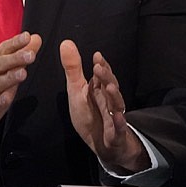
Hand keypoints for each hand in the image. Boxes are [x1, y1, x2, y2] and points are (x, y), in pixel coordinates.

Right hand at [0, 32, 41, 159]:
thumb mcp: (3, 73)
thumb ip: (20, 57)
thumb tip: (35, 40)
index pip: (1, 51)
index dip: (13, 43)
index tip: (26, 37)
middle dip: (14, 58)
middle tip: (29, 54)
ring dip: (8, 78)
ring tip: (22, 73)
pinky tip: (7, 98)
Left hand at [59, 39, 149, 173]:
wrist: (101, 144)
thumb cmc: (90, 115)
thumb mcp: (77, 91)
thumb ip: (73, 68)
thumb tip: (66, 43)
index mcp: (99, 90)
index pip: (102, 75)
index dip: (101, 66)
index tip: (97, 56)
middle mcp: (109, 101)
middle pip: (110, 87)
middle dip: (106, 77)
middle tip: (98, 68)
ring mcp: (114, 117)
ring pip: (117, 105)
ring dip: (114, 96)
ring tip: (109, 87)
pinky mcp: (115, 135)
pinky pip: (119, 129)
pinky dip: (119, 123)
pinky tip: (117, 117)